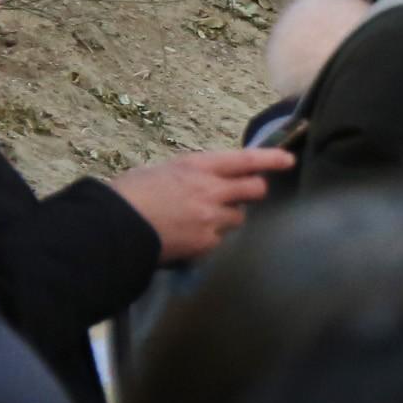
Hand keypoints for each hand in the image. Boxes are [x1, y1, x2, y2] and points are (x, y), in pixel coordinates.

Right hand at [113, 146, 293, 263]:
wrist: (114, 227)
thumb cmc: (129, 194)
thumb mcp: (162, 171)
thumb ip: (191, 175)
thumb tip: (204, 181)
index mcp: (199, 165)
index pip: (247, 159)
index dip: (271, 159)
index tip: (288, 160)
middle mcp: (212, 189)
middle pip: (255, 190)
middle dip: (254, 192)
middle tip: (244, 196)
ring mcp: (212, 217)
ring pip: (238, 218)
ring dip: (226, 219)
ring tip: (199, 220)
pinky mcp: (206, 242)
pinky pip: (219, 240)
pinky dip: (210, 240)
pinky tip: (189, 238)